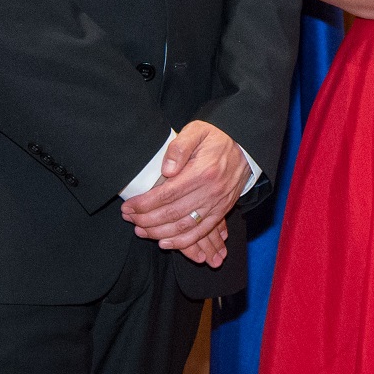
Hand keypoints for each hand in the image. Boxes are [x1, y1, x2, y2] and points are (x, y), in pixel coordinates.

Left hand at [120, 120, 250, 268]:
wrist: (246, 148)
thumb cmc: (217, 138)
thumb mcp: (197, 131)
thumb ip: (179, 147)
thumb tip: (166, 169)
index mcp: (201, 172)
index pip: (166, 194)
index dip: (144, 204)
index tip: (128, 206)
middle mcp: (210, 192)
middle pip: (172, 214)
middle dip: (145, 219)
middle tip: (128, 218)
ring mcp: (217, 204)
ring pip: (184, 227)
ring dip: (159, 233)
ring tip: (140, 230)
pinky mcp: (221, 211)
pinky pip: (200, 232)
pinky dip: (182, 242)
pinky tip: (165, 242)